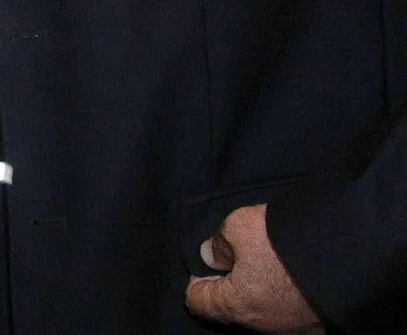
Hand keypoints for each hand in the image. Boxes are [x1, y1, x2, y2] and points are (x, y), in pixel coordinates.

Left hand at [185, 204, 324, 333]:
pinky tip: (294, 275)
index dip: (198, 279)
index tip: (207, 263)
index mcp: (237, 306)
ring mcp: (294, 329)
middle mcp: (264, 326)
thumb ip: (218, 244)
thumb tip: (210, 257)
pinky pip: (291, 311)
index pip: (198, 302)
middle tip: (237, 260)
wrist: (352, 252)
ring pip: (264, 311)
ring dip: (260, 291)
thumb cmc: (285, 241)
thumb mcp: (238, 226)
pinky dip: (287, 296)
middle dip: (230, 286)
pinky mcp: (321, 324)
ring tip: (269, 264)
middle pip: (232, 309)